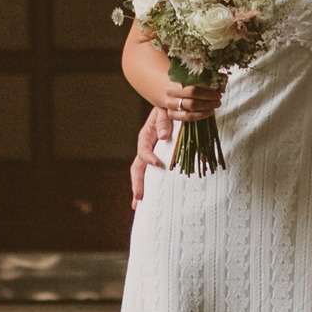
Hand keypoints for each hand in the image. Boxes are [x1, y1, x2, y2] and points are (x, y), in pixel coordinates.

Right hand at [128, 78, 222, 210]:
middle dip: (137, 184)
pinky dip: (153, 185)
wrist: (175, 106)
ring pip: (143, 173)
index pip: (143, 150)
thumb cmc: (169, 107)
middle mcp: (147, 147)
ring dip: (140, 189)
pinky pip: (154, 173)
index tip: (158, 164)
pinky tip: (154, 198)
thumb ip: (163, 121)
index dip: (149, 157)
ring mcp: (152, 154)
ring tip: (139, 205)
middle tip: (138, 199)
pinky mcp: (160, 158)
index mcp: (146, 136)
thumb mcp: (165, 109)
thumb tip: (162, 136)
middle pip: (138, 168)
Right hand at [161, 71, 222, 124]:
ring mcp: (170, 103)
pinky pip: (188, 117)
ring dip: (207, 105)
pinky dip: (201, 115)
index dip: (208, 84)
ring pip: (190, 106)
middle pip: (193, 92)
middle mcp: (171, 90)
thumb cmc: (184, 83)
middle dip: (209, 95)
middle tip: (218, 96)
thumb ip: (208, 77)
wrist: (167, 92)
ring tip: (216, 104)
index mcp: (175, 77)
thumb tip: (223, 81)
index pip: (194, 80)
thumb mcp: (193, 77)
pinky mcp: (172, 114)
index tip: (218, 86)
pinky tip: (210, 112)